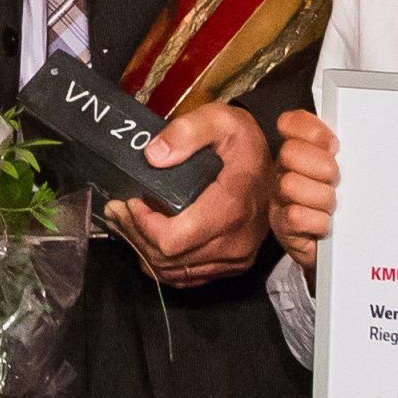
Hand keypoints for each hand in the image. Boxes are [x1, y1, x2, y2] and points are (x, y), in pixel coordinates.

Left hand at [104, 102, 274, 287]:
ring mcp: (236, 258)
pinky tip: (148, 241)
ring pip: (174, 272)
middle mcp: (235, 241)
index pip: (172, 238)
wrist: (280, 168)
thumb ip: (186, 132)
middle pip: (167, 259)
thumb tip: (153, 156)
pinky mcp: (233, 265)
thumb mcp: (221, 120)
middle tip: (117, 210)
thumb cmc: (245, 144)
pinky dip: (162, 263)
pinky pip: (188, 277)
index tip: (130, 200)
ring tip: (126, 223)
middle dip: (135, 234)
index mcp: (231, 207)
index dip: (142, 225)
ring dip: (143, 250)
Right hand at [272, 110, 339, 273]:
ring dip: (322, 198)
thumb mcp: (349, 174)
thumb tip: (368, 134)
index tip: (334, 145)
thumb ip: (349, 153)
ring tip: (333, 207)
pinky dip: (317, 221)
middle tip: (336, 182)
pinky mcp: (283, 227)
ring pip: (291, 184)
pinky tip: (327, 224)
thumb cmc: (345, 208)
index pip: (292, 123)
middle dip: (322, 167)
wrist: (341, 251)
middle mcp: (284, 171)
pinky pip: (296, 216)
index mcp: (300, 151)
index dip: (312, 131)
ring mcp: (280, 199)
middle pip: (290, 152)